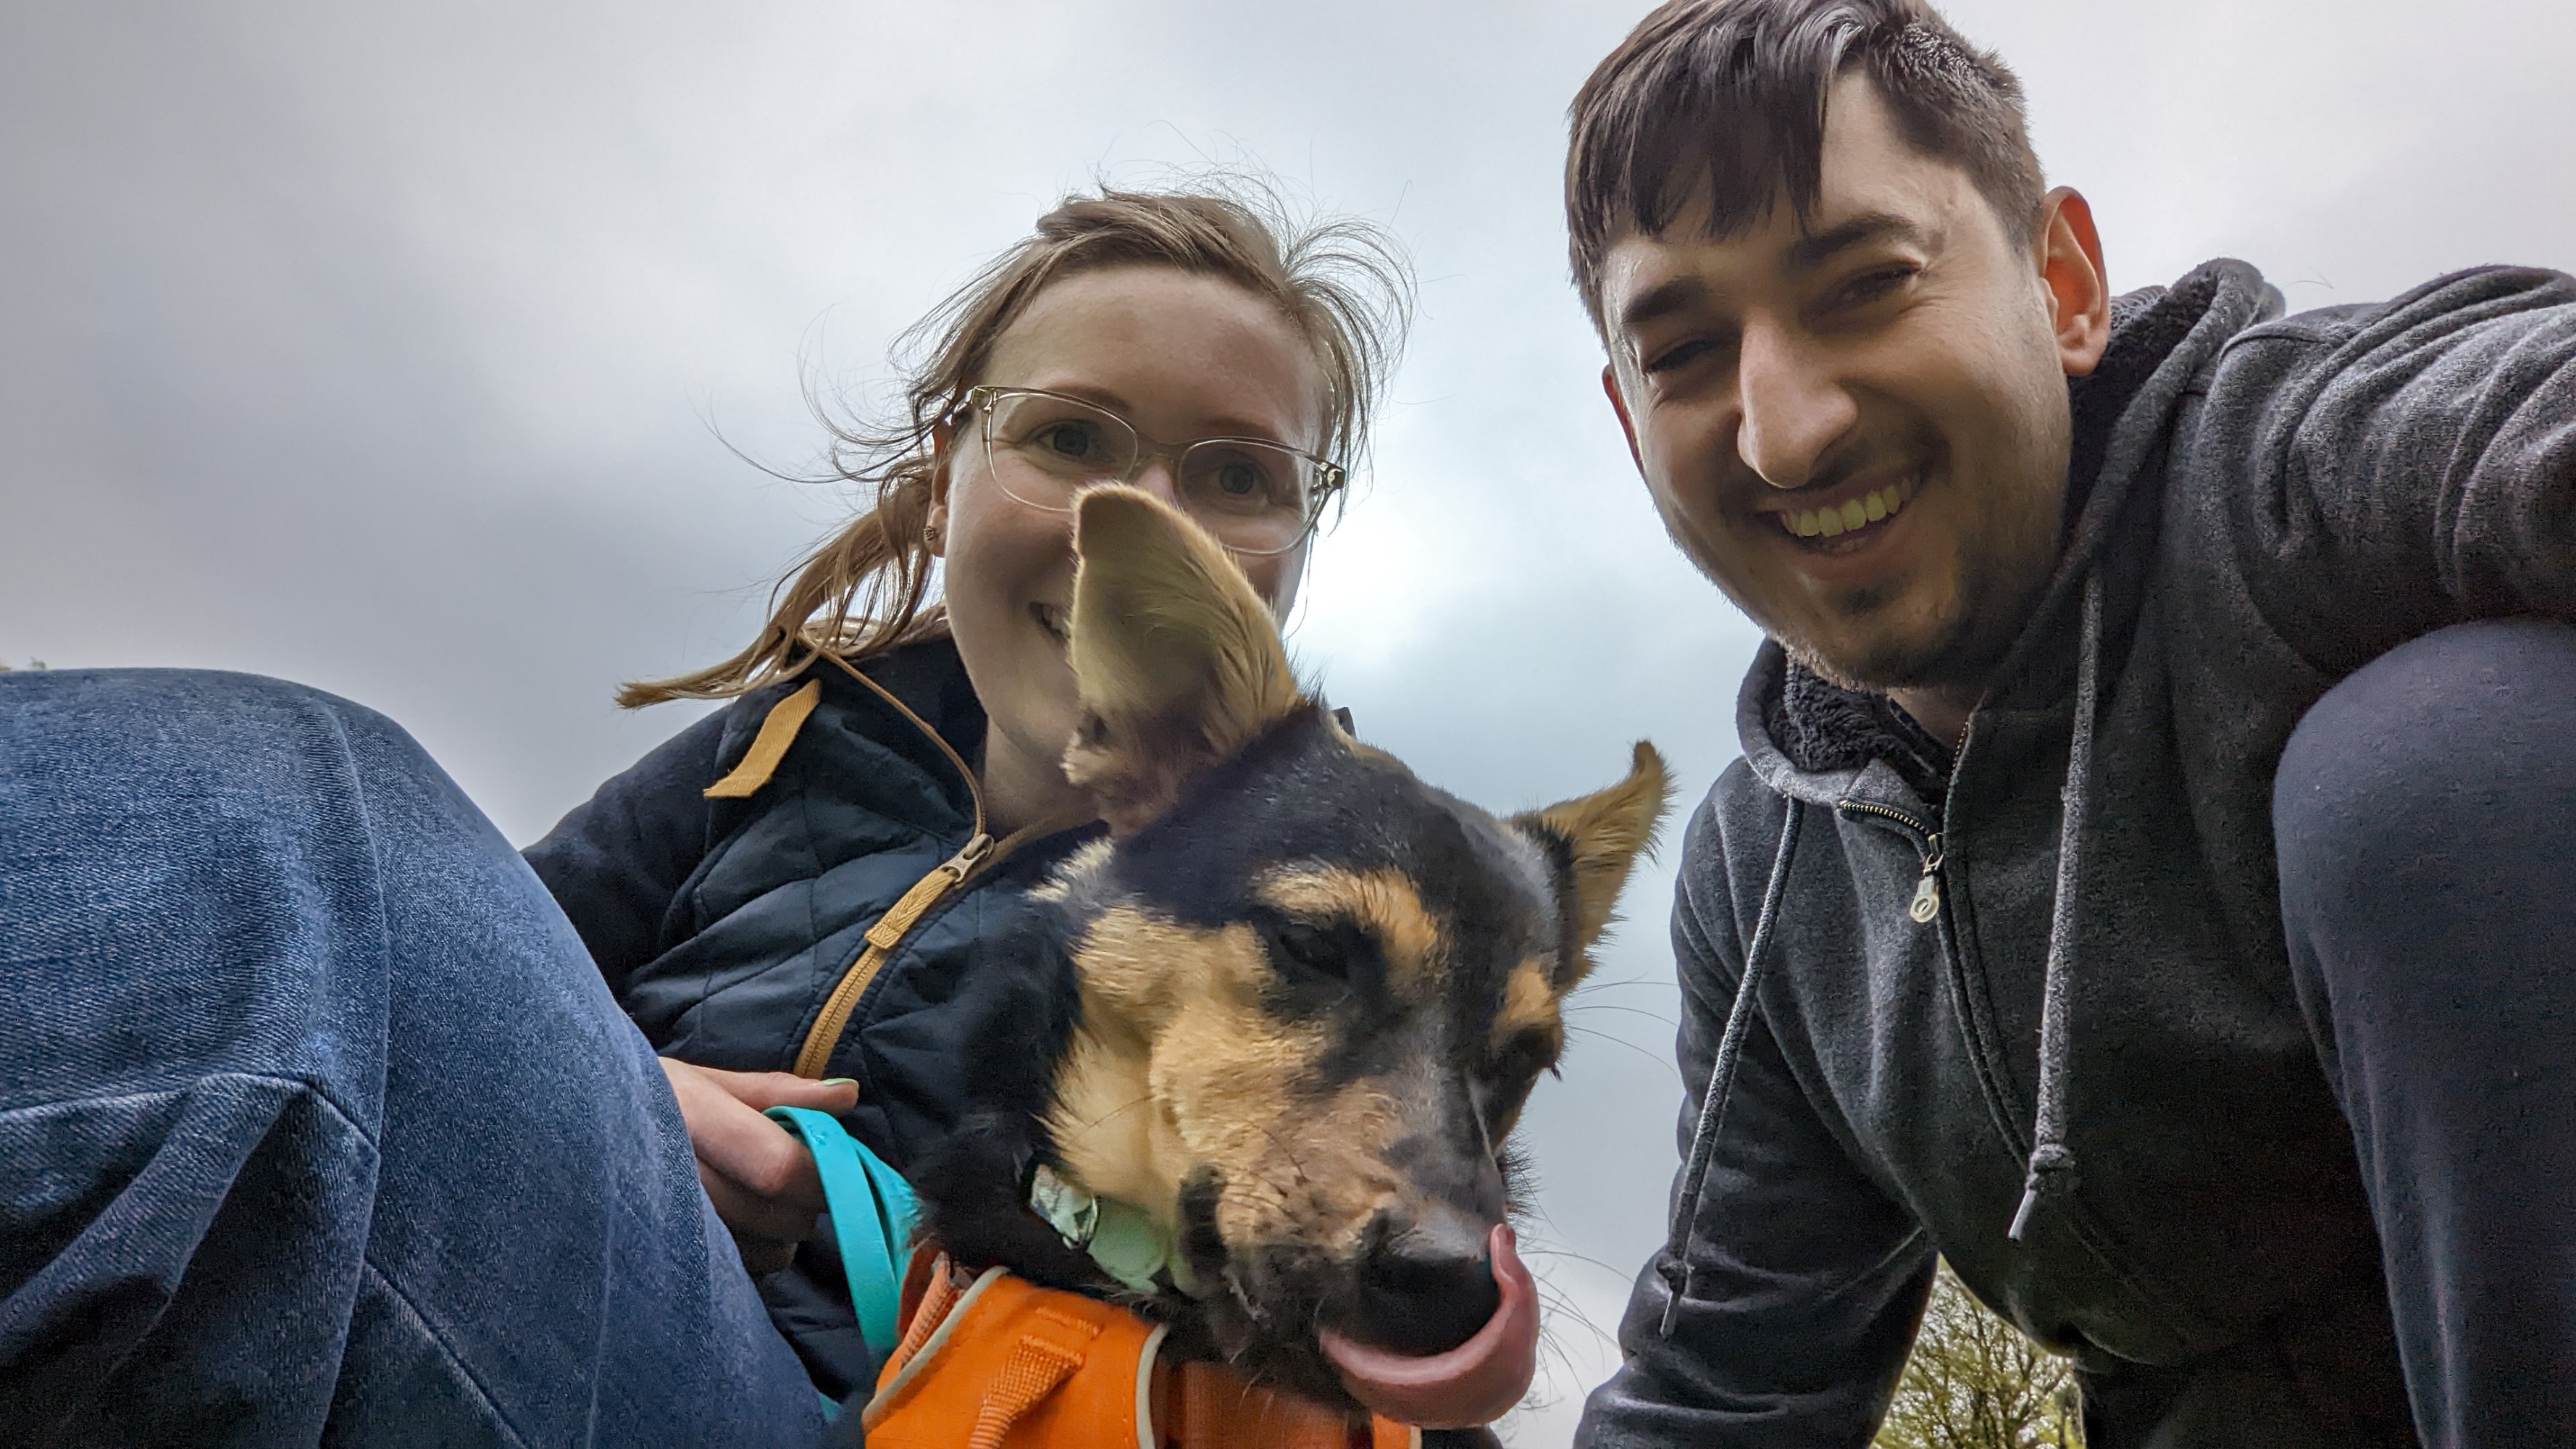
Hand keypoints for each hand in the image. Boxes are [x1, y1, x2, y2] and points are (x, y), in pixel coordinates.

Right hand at [659, 1058, 860, 1276]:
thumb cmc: (640, 1101)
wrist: (559, 1134)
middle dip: (810, 1202)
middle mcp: (676, 1176)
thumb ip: (776, 1091)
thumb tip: (846, 1094)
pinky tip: (730, 1227)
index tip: (838, 1162)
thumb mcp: (700, 1081)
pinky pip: (740, 1274)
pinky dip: (752, 1255)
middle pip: (779, 1216)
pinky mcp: (660, 1265)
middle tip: (800, 1178)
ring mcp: (664, 1228)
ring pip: (767, 1253)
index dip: (822, 1172)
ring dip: (782, 1233)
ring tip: (755, 1200)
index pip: (779, 1168)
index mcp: (690, 1118)